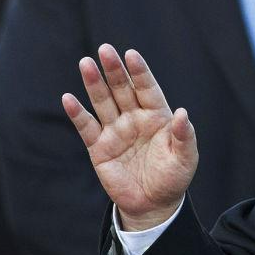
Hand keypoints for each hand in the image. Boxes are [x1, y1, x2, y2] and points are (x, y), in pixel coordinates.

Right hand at [61, 45, 197, 230]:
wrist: (153, 204)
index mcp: (156, 116)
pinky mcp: (99, 147)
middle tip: (104, 50)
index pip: (147, 88)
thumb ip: (184, 136)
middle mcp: (134, 118)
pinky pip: (86, 127)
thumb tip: (182, 113)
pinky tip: (68, 99)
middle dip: (114, 70)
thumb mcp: (186, 159)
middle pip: (122, 89)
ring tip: (86, 63)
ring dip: (94, 83)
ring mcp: (115, 131)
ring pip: (103, 102)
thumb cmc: (172, 178)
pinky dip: (77, 113)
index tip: (131, 54)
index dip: (139, 72)